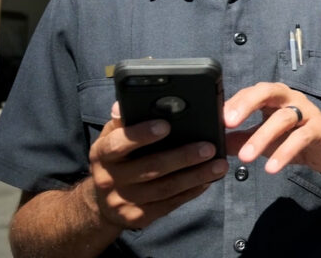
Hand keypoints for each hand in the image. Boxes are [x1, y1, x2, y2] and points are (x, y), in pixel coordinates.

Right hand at [85, 102, 227, 229]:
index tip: (166, 125)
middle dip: (182, 157)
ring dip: (195, 177)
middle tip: (209, 148)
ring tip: (219, 165)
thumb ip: (124, 120)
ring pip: (164, 189)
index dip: (142, 135)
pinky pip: (168, 204)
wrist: (102, 204)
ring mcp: (123, 201)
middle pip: (150, 168)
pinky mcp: (138, 217)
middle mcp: (109, 179)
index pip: (118, 144)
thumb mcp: (112, 137)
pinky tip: (207, 181)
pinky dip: (191, 192)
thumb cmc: (115, 159)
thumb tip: (126, 103)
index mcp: (101, 154)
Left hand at [224, 83, 320, 175]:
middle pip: (268, 92)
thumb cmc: (294, 139)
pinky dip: (285, 152)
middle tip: (229, 123)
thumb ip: (241, 139)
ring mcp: (307, 112)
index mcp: (275, 97)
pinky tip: (271, 168)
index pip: (252, 91)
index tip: (217, 118)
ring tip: (245, 157)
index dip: (234, 102)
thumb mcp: (264, 140)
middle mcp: (291, 98)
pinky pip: (300, 138)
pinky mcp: (319, 129)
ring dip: (262, 137)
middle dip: (247, 105)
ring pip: (283, 118)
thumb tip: (215, 144)